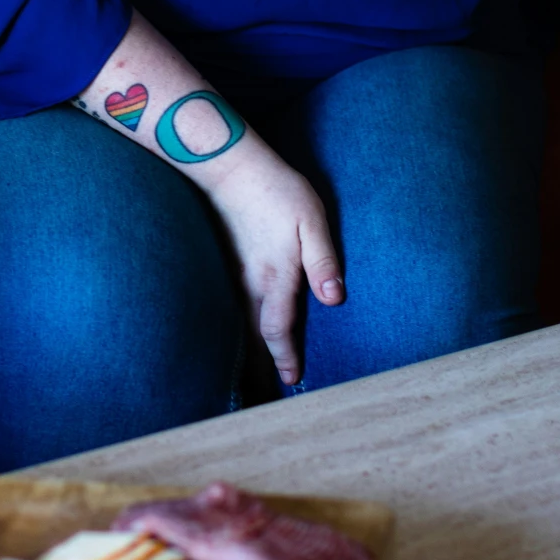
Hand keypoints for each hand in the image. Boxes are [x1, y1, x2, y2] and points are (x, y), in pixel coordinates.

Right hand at [206, 141, 344, 389]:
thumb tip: (334, 301)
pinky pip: (230, 306)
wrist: (230, 167)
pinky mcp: (225, 263)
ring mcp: (232, 274)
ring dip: (246, 350)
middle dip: (260, 366)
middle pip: (252, 336)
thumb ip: (323, 261)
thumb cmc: (277, 191)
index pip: (278, 329)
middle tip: (267, 392)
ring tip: (252, 372)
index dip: (285, 357)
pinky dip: (236, 327)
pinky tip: (239, 331)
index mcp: (274, 277)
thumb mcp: (311, 220)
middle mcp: (249, 283)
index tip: (291, 380)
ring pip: (238, 323)